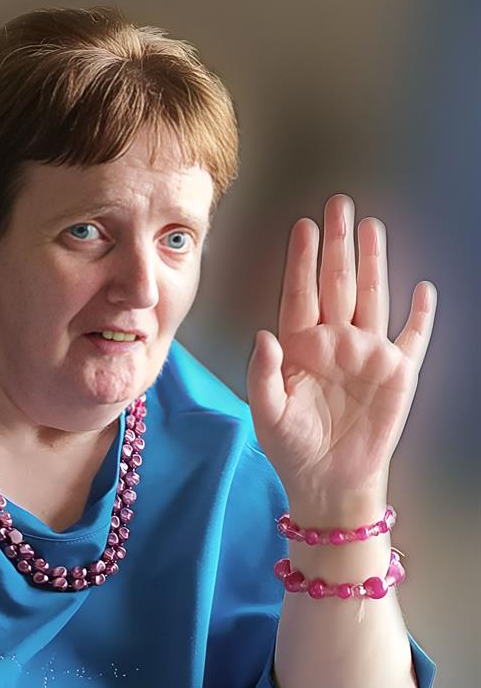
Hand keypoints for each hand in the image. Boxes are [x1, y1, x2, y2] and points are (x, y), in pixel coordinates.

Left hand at [246, 194, 436, 505]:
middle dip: (338, 245)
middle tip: (339, 205)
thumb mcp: (267, 413)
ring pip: (373, 297)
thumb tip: (265, 334)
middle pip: (338, 283)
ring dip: (374, 263)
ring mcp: (368, 354)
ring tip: (372, 227)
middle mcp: (335, 341)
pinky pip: (413, 338)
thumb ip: (263, 373)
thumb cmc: (292, 447)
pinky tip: (423, 289)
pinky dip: (420, 315)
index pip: (300, 293)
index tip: (302, 226)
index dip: (301, 261)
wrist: (328, 482)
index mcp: (300, 346)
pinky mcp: (397, 374)